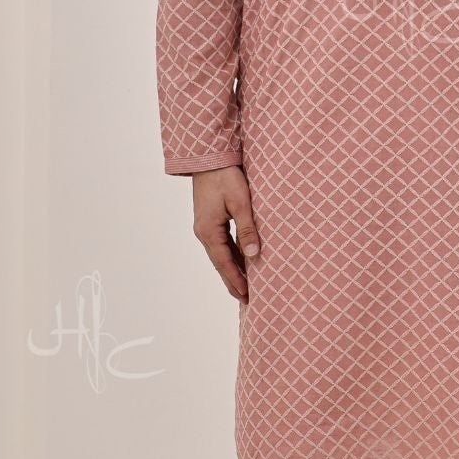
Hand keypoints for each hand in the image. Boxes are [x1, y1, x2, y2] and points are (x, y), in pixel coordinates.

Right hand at [191, 166, 260, 302]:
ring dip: (232, 270)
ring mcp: (205, 226)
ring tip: (244, 286)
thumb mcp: (240, 203)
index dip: (236, 280)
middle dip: (232, 281)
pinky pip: (221, 244)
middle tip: (245, 300)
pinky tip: (240, 261)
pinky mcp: (209, 220)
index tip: (246, 296)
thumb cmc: (226, 177)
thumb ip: (247, 230)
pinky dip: (231, 256)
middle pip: (220, 263)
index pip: (225, 263)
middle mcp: (204, 232)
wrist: (209, 158)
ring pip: (220, 255)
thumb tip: (254, 255)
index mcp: (209, 231)